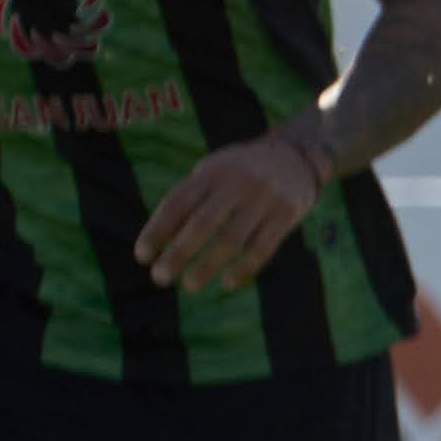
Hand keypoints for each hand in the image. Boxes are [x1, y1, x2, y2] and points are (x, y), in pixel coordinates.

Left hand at [135, 120, 332, 292]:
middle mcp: (238, 183)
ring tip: (190, 285)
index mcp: (213, 171)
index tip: (142, 257)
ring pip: (232, 240)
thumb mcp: (215, 170)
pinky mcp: (287, 215)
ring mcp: (265, 199)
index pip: (178, 203)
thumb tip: (159, 240)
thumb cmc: (242, 171)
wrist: (298, 155)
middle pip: (203, 224)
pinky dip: (244, 269)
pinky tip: (228, 283)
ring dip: (208, 266)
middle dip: (179, 253)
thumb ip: (191, 197)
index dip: (157, 231)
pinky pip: (263, 248)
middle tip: (160, 277)